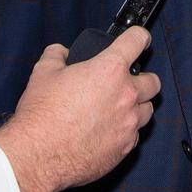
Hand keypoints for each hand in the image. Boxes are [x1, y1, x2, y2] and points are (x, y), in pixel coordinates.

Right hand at [0, 26, 160, 191]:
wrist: (38, 155)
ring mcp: (128, 124)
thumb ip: (57, 55)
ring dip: (137, 106)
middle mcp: (125, 95)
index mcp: (109, 69)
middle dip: (142, 78)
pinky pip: (135, 135)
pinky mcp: (124, 148)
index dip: (139, 36)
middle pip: (153, 81)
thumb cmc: (42, 114)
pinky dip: (126, 130)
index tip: (140, 39)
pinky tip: (108, 130)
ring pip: (148, 110)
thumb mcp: (43, 72)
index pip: (137, 41)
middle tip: (127, 81)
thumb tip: (61, 53)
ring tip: (117, 108)